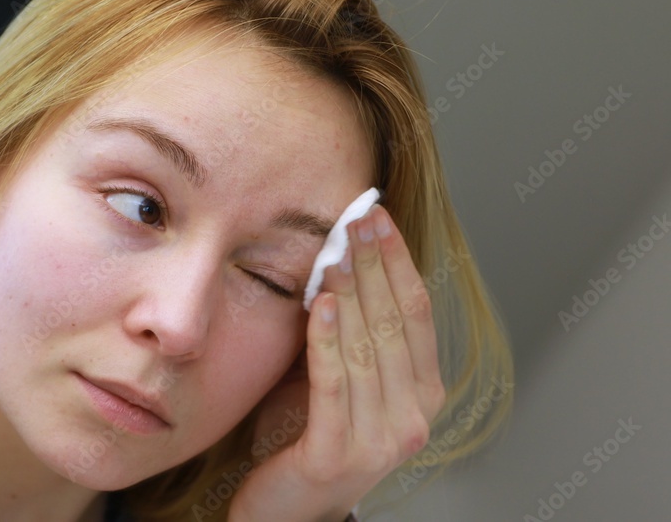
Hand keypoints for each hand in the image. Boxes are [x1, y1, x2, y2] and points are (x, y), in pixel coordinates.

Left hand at [229, 204, 445, 521]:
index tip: (378, 217)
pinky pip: (334, 385)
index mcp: (422, 393)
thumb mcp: (342, 376)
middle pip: (396, 324)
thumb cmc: (308, 435)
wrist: (286, 507)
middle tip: (357, 220)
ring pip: (368, 350)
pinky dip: (328, 341)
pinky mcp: (337, 455)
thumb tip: (338, 258)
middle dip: (375, 265)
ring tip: (337, 252)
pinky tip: (320, 304)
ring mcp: (379, 440)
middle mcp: (412, 417)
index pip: (418, 313)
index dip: (398, 261)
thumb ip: (350, 331)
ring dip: (352, 295)